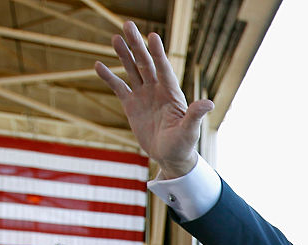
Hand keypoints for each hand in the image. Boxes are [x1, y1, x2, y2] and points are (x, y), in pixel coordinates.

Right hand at [95, 21, 213, 176]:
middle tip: (128, 25)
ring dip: (124, 55)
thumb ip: (195, 115)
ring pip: (132, 71)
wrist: (170, 157)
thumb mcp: (189, 131)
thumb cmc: (183, 145)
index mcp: (171, 93)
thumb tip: (208, 103)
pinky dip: (109, 77)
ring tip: (115, 38)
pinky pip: (119, 88)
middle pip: (145, 63)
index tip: (153, 36)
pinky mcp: (132, 105)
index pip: (163, 69)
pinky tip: (98, 65)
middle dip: (137, 45)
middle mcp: (157, 90)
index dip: (158, 54)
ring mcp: (144, 96)